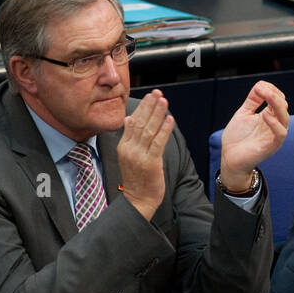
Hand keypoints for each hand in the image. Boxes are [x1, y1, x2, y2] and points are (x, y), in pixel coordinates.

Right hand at [117, 89, 173, 219]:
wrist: (138, 200)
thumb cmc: (137, 178)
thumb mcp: (128, 156)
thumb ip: (130, 137)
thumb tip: (129, 119)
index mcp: (124, 146)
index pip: (133, 122)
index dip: (142, 108)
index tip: (150, 96)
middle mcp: (130, 149)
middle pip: (140, 123)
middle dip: (150, 106)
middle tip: (157, 92)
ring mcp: (139, 156)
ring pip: (149, 130)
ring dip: (157, 114)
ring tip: (164, 100)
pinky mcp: (150, 163)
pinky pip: (158, 143)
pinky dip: (164, 130)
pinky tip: (170, 119)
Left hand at [219, 81, 288, 191]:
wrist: (230, 158)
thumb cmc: (237, 138)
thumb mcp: (244, 114)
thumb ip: (252, 100)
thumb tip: (260, 84)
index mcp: (270, 117)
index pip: (279, 99)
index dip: (272, 90)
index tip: (260, 86)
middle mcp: (275, 125)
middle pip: (283, 106)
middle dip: (274, 95)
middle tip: (262, 89)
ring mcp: (274, 136)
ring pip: (285, 118)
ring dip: (276, 104)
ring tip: (266, 95)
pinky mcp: (271, 146)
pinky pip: (280, 133)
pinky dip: (275, 123)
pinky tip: (265, 115)